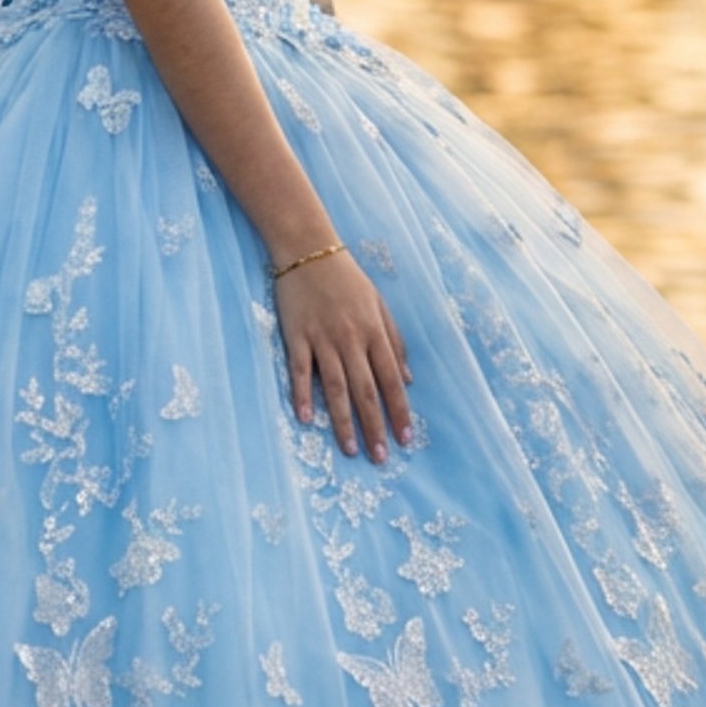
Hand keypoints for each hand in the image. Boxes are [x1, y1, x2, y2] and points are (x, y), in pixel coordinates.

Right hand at [275, 248, 411, 461]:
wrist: (309, 250)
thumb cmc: (347, 278)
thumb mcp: (379, 305)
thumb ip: (394, 341)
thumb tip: (409, 379)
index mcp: (374, 332)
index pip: (391, 380)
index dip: (399, 411)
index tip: (405, 439)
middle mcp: (351, 339)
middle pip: (366, 390)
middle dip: (375, 426)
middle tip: (380, 457)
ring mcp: (322, 338)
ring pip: (336, 387)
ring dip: (343, 421)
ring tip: (350, 450)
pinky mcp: (296, 336)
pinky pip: (300, 370)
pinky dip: (303, 394)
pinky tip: (305, 418)